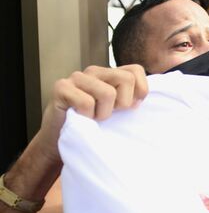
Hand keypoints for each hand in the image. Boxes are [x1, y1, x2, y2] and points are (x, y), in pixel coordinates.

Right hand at [8, 65, 147, 198]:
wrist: (61, 142)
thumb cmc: (94, 126)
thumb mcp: (118, 112)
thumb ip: (132, 100)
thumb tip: (144, 98)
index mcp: (110, 74)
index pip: (136, 71)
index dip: (140, 91)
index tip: (130, 108)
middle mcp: (95, 71)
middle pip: (126, 80)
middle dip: (122, 104)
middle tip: (109, 114)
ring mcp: (76, 77)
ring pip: (107, 93)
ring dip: (103, 113)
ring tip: (93, 117)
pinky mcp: (61, 87)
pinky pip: (86, 102)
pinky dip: (87, 116)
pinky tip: (80, 117)